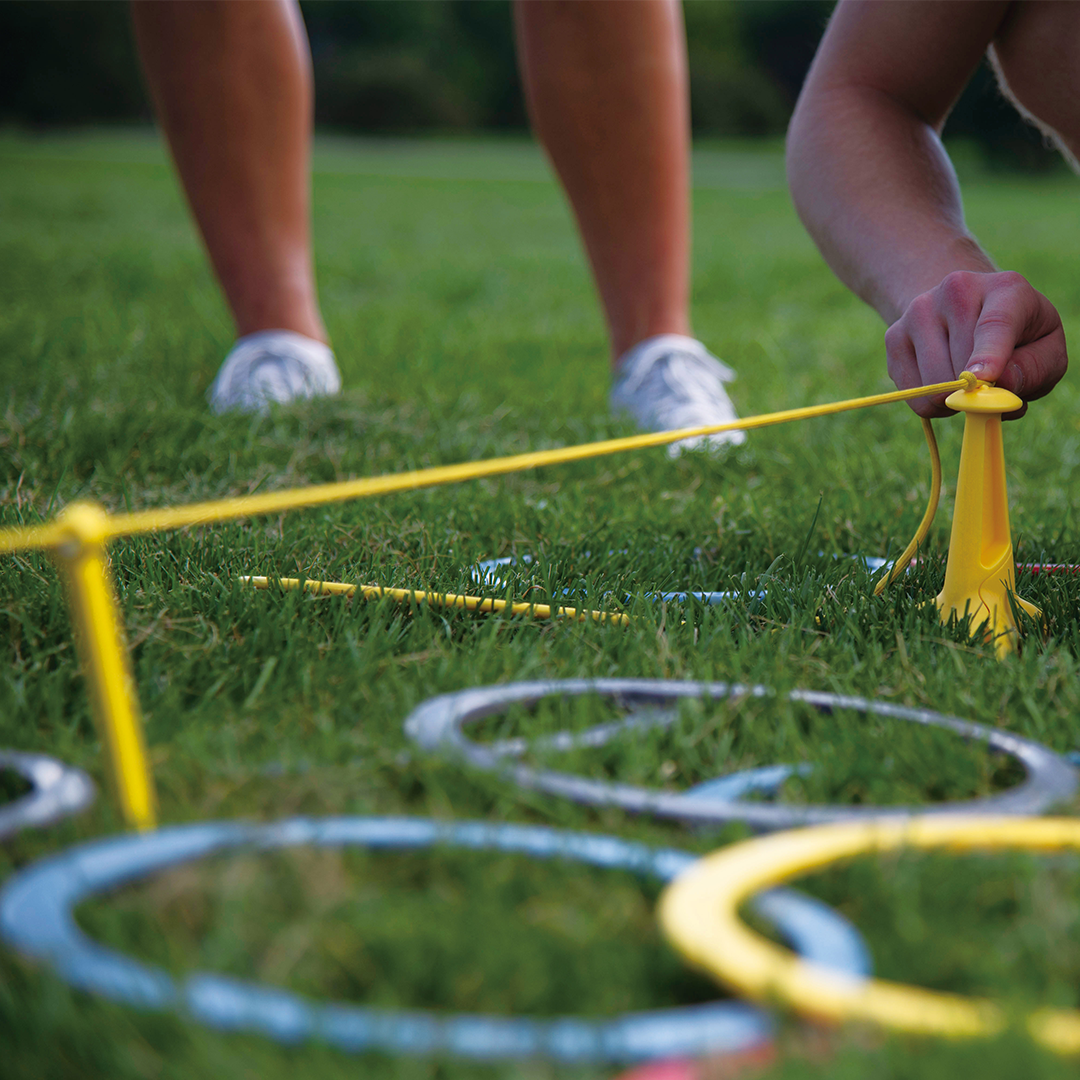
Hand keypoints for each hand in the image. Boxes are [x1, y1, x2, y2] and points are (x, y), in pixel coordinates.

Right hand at [884, 270, 1066, 418]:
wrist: (966, 307)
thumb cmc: (1018, 334)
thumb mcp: (1045, 348)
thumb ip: (1034, 368)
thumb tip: (998, 387)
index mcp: (1006, 289)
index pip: (995, 325)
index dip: (989, 355)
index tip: (985, 379)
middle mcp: (955, 291)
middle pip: (960, 365)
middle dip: (978, 394)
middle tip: (992, 390)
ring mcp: (918, 312)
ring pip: (933, 385)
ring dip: (954, 401)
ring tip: (968, 385)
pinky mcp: (894, 336)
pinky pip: (912, 393)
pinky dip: (932, 403)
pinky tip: (945, 382)